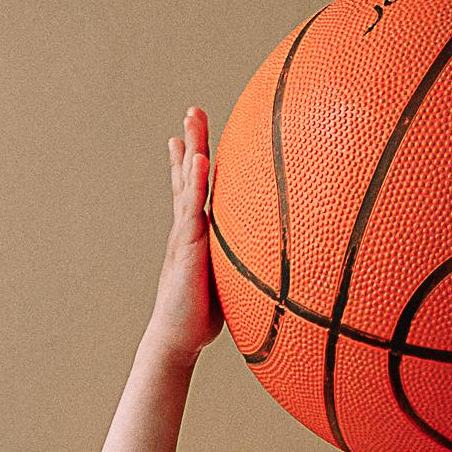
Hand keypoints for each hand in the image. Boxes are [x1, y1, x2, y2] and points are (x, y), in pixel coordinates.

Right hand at [144, 107, 222, 367]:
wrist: (178, 340)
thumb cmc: (203, 317)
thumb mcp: (227, 281)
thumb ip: (242, 263)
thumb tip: (273, 262)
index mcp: (196, 234)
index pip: (195, 191)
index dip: (192, 164)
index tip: (192, 137)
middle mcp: (187, 229)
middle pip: (188, 176)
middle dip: (191, 142)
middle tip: (191, 111)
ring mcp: (184, 235)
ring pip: (188, 184)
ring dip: (191, 149)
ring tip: (189, 120)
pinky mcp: (187, 247)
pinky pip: (192, 209)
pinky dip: (195, 182)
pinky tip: (199, 160)